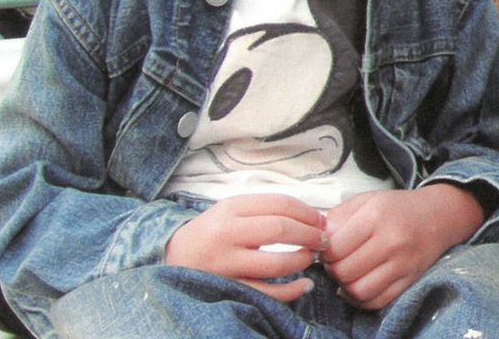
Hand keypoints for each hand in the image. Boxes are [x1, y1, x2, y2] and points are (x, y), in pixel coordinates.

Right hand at [165, 194, 328, 301]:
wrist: (174, 258)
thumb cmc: (211, 231)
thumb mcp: (229, 210)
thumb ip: (262, 209)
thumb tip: (308, 215)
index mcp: (230, 208)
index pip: (277, 204)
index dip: (306, 211)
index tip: (322, 219)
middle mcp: (227, 233)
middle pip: (280, 229)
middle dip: (310, 233)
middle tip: (324, 239)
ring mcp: (228, 264)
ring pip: (276, 263)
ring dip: (303, 259)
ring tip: (312, 256)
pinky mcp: (231, 289)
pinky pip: (268, 293)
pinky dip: (292, 291)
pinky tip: (305, 284)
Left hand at [319, 185, 484, 309]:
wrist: (438, 216)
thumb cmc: (396, 206)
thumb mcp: (366, 199)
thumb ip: (339, 216)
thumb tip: (318, 236)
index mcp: (375, 216)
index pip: (336, 246)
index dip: (323, 251)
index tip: (323, 247)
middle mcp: (390, 241)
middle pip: (346, 271)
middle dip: (331, 269)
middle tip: (332, 262)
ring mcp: (402, 265)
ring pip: (360, 290)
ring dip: (344, 286)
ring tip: (344, 274)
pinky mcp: (410, 281)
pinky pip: (379, 301)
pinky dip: (361, 299)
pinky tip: (356, 286)